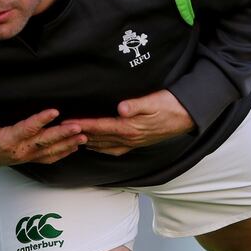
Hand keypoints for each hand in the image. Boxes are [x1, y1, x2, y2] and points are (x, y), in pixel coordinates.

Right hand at [0, 106, 87, 167]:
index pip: (27, 129)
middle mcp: (20, 150)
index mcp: (7, 141)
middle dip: (62, 134)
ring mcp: (26, 156)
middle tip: (78, 127)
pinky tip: (75, 147)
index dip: (41, 120)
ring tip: (83, 137)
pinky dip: (63, 153)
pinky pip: (49, 158)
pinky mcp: (29, 158)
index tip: (54, 111)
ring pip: (50, 151)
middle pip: (44, 142)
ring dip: (68, 144)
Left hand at [60, 89, 193, 155]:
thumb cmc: (171, 104)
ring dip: (88, 143)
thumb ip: (136, 105)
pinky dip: (102, 148)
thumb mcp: (154, 100)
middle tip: (62, 132)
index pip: (100, 126)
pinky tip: (97, 146)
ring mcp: (133, 143)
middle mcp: (129, 138)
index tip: (67, 122)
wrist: (188, 116)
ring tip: (73, 140)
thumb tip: (120, 108)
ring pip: (105, 146)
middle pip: (99, 138)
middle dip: (79, 135)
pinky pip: (115, 149)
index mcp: (130, 128)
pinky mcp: (138, 142)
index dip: (83, 124)